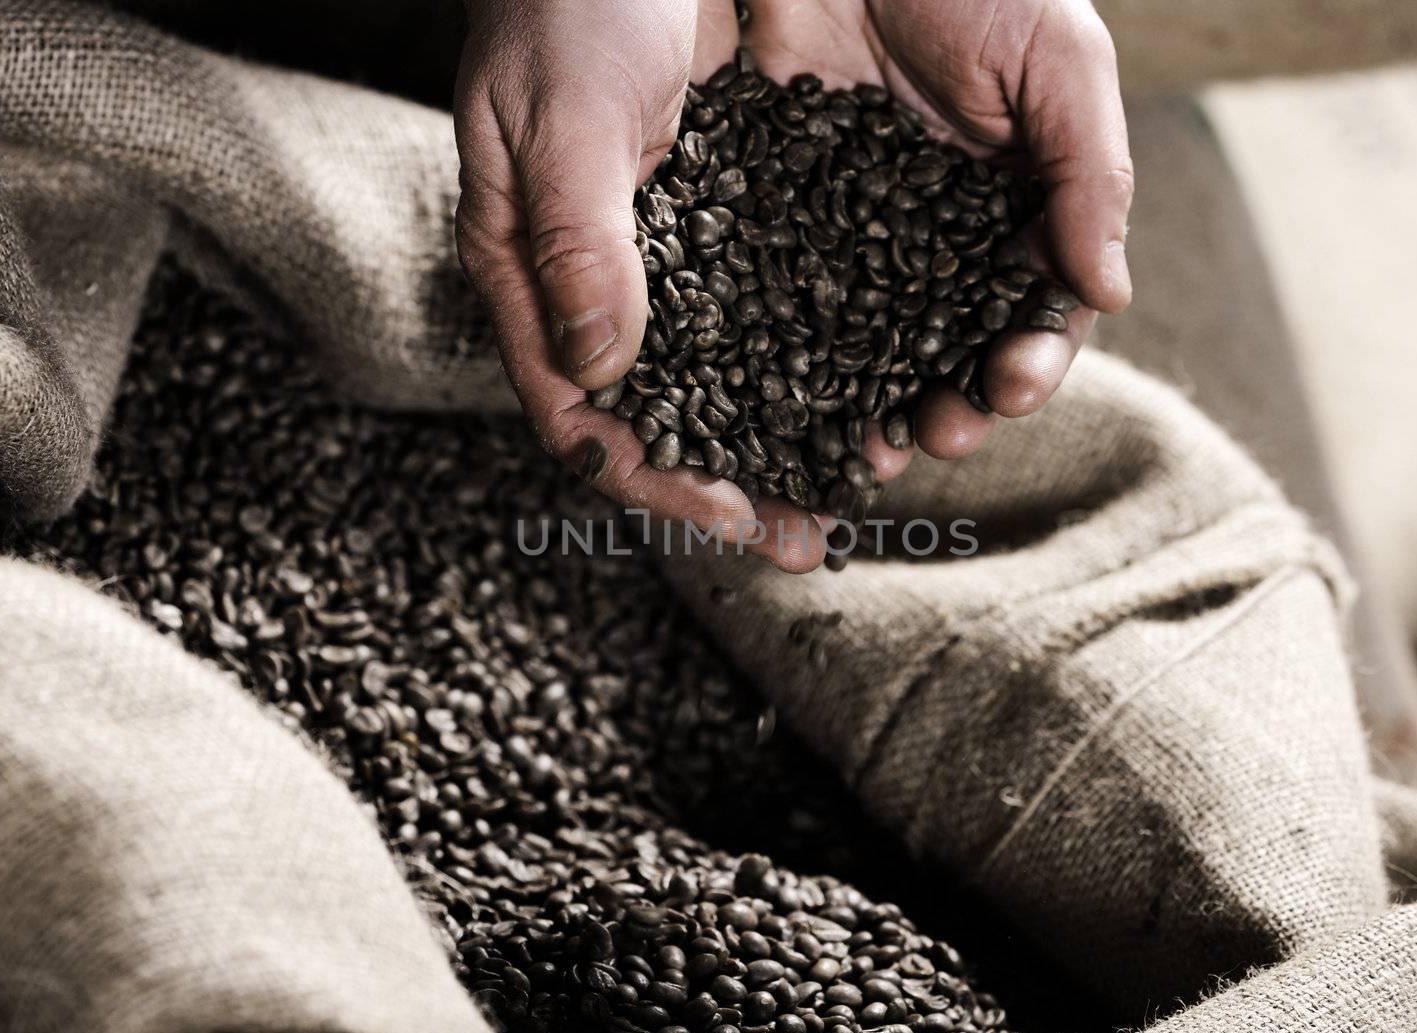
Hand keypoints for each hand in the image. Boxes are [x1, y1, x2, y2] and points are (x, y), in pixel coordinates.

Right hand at [455, 0, 827, 569]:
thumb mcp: (565, 109)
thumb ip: (578, 235)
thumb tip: (604, 365)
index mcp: (532, 272)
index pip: (581, 412)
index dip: (652, 477)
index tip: (732, 515)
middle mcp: (599, 280)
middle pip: (661, 416)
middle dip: (732, 485)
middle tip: (810, 539)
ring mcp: (670, 253)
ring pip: (727, 373)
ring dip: (789, 432)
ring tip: (862, 472)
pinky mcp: (736, 213)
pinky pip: (779, 302)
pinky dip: (825, 350)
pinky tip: (883, 375)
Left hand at [744, 0, 1133, 458]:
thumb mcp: (1060, 59)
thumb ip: (1092, 172)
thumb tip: (1110, 294)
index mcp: (1023, 208)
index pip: (1038, 307)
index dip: (1032, 357)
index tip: (1013, 387)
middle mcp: (945, 235)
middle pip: (955, 345)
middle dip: (956, 400)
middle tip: (940, 435)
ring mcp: (864, 232)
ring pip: (875, 342)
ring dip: (877, 402)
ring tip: (871, 448)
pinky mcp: (787, 216)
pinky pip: (792, 299)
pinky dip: (793, 355)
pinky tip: (789, 399)